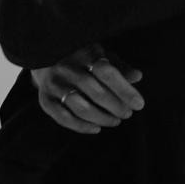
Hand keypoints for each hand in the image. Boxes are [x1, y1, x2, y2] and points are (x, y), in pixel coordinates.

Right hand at [30, 43, 145, 133]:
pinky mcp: (45, 99)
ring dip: (101, 118)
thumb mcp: (102, 57)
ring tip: (116, 121)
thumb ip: (120, 67)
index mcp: (85, 54)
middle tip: (128, 114)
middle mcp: (67, 68)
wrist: (44, 58)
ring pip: (80, 107)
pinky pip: (64, 118)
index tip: (139, 104)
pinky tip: (97, 128)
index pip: (107, 73)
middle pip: (95, 92)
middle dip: (115, 106)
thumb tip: (138, 76)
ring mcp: (54, 84)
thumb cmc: (82, 59)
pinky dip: (82, 127)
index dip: (124, 90)